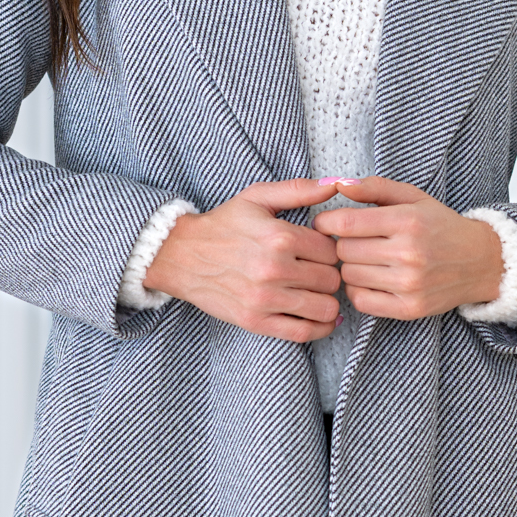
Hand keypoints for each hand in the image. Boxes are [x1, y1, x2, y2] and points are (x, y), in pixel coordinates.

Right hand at [144, 179, 343, 341]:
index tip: (318, 251)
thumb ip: (299, 190)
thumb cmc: (222, 225)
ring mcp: (265, 298)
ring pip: (325, 307)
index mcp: (279, 236)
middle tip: (317, 271)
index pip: (331, 251)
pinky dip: (320, 328)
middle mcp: (274, 268)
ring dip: (326, 300)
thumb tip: (337, 183)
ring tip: (316, 292)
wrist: (179, 255)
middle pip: (332, 280)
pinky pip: (304, 332)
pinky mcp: (255, 322)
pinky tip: (321, 317)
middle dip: (328, 275)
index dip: (330, 250)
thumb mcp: (257, 197)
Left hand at [314, 178, 502, 318]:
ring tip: (367, 259)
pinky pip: (361, 301)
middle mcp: (409, 254)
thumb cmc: (441, 225)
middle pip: (343, 251)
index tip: (326, 224)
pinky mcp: (409, 309)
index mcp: (408, 221)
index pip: (345, 223)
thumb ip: (374, 188)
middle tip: (355, 241)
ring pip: (349, 276)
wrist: (482, 262)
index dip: (326, 223)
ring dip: (351, 267)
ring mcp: (409, 284)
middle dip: (342, 243)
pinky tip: (372, 279)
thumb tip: (338, 185)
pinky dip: (358, 291)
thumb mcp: (413, 197)